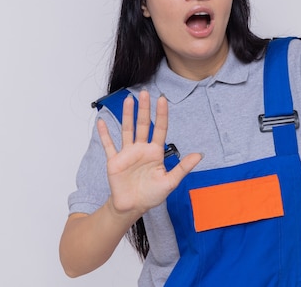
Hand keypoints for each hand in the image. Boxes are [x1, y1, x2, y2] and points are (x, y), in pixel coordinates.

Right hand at [97, 90, 201, 215]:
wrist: (133, 206)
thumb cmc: (151, 195)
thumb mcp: (170, 182)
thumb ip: (183, 168)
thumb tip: (200, 155)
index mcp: (155, 152)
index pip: (160, 129)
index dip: (161, 114)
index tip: (162, 99)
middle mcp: (141, 149)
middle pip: (143, 125)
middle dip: (144, 109)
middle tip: (144, 93)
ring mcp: (127, 153)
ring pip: (127, 130)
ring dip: (127, 115)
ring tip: (128, 100)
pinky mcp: (115, 161)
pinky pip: (109, 145)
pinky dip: (104, 134)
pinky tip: (101, 122)